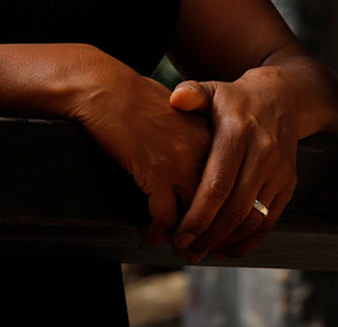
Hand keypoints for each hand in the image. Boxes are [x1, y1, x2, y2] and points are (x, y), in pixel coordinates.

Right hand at [69, 53, 212, 247]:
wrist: (105, 88)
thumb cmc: (135, 99)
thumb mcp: (179, 114)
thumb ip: (194, 139)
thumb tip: (196, 169)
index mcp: (211, 136)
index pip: (232, 185)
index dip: (224, 213)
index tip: (213, 229)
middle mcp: (202, 151)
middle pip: (219, 206)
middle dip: (208, 234)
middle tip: (196, 249)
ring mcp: (180, 162)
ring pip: (195, 217)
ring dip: (184, 238)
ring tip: (172, 245)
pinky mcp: (154, 172)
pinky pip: (164, 217)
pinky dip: (156, 232)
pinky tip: (147, 232)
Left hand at [166, 69, 298, 261]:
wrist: (284, 98)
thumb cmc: (237, 99)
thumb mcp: (214, 89)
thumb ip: (193, 93)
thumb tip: (176, 99)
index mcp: (239, 132)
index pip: (218, 184)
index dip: (198, 215)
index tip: (178, 236)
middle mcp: (263, 154)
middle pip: (235, 209)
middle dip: (207, 236)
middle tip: (183, 251)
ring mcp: (279, 172)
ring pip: (253, 220)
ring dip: (225, 243)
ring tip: (199, 253)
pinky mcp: (289, 185)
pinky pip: (268, 222)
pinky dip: (247, 242)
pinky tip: (223, 249)